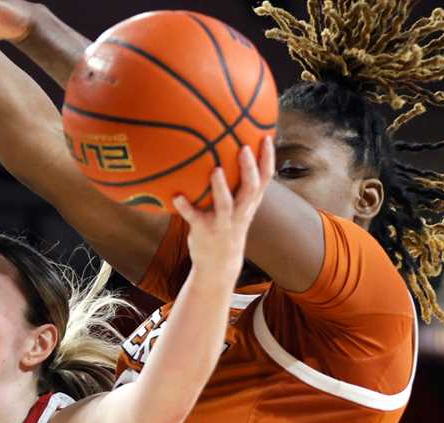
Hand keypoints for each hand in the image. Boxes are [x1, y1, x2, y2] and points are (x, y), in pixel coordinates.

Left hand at [171, 138, 273, 279]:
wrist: (218, 264)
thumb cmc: (226, 227)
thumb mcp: (238, 209)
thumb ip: (237, 187)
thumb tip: (227, 153)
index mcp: (249, 204)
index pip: (264, 179)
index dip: (268, 159)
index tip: (266, 137)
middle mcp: (239, 212)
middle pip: (250, 189)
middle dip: (249, 168)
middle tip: (244, 147)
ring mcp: (223, 223)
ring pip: (225, 204)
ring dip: (220, 187)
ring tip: (215, 170)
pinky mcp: (204, 231)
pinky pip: (194, 218)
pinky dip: (185, 207)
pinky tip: (176, 196)